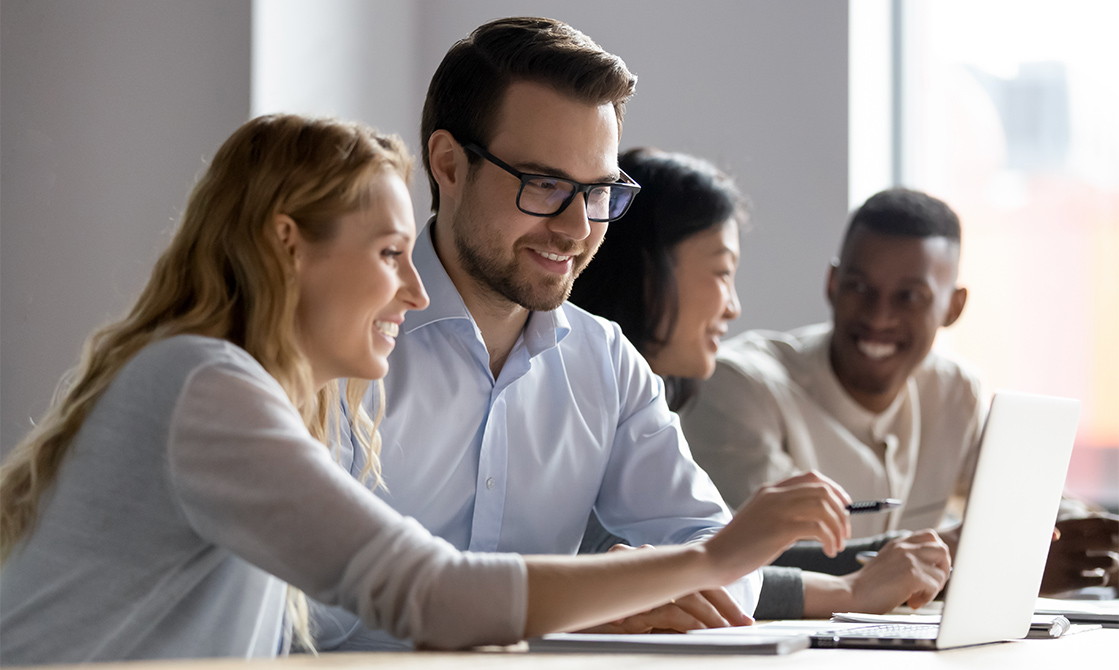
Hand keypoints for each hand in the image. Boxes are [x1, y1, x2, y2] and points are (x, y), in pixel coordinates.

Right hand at [575, 544, 752, 632]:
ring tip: (732, 633)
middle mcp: (647, 567)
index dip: (719, 596)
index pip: (693, 576)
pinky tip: (705, 633)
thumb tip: (694, 626)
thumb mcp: (639, 616)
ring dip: (713, 616)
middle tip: (746, 625)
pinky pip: (670, 608)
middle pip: (696, 581)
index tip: (740, 619)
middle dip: (724, 604)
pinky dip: (691, 621)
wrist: (562, 614)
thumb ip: (662, 614)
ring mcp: (640, 581)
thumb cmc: (601, 619)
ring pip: (688, 594)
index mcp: (651, 569)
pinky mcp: (634, 600)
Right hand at [706, 471, 852, 582]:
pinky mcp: (779, 529)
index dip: (834, 490)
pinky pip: (818, 528)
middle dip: (841, 511)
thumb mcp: (761, 520)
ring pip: (824, 507)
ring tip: (836, 546)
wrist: (715, 558)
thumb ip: (782, 514)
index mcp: (770, 490)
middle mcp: (774, 495)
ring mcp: (777, 510)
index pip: (811, 477)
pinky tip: (828, 552)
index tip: (844, 507)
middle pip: (822, 490)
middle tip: (844, 533)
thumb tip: (817, 520)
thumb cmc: (738, 546)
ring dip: (838, 527)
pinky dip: (829, 540)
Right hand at [845, 529, 951, 610]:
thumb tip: (934, 570)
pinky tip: (912, 602)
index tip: (928, 571)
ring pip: (942, 570)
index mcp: (898, 544)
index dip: (936, 555)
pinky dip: (927, 598)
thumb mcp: (888, 564)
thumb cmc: (868, 586)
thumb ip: (907, 561)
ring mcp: (909, 559)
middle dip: (942, 569)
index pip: (930, 537)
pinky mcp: (912, 575)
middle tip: (930, 584)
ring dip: (935, 586)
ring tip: (918, 595)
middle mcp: (905, 547)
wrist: (851, 594)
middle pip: (942, 549)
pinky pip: (935, 586)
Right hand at [1041, 515, 1118, 595]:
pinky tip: (1093, 574)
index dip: (1117, 525)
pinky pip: (1100, 579)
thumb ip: (1076, 527)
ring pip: (1109, 561)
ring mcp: (1069, 562)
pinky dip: (1101, 577)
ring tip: (1102, 562)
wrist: (1015, 570)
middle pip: (1110, 541)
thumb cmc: (1038, 550)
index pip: (1101, 522)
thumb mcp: (1052, 531)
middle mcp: (1068, 543)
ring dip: (1111, 562)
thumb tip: (1105, 521)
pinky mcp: (1069, 581)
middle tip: (1118, 547)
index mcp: (1064, 527)